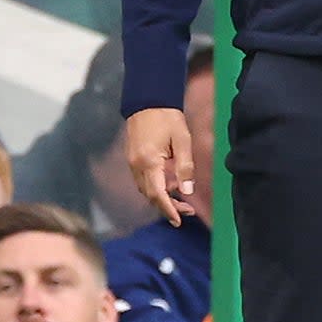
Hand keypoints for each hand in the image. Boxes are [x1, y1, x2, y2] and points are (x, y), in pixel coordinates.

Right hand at [125, 107, 196, 226]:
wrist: (147, 100)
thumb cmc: (167, 118)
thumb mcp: (182, 140)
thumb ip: (185, 166)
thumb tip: (187, 191)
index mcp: (149, 161)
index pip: (158, 194)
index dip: (168, 210)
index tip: (178, 221)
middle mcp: (137, 165)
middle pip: (151, 195)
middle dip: (168, 207)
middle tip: (189, 211)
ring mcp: (132, 162)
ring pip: (146, 189)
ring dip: (162, 198)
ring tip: (183, 201)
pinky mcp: (132, 158)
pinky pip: (143, 180)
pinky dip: (155, 187)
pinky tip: (169, 185)